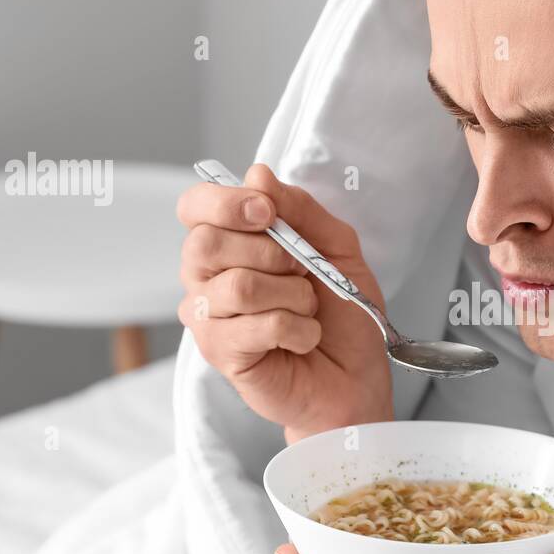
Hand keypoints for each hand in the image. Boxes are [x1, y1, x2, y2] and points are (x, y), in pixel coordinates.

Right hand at [177, 164, 393, 441]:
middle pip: (205, 244)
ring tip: (308, 311)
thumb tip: (257, 174)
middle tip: (301, 272)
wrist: (358, 378)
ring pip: (237, 287)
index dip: (226, 202)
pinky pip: (253, 326)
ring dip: (292, 296)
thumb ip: (300, 210)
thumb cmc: (344, 317)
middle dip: (269, 253)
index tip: (268, 213)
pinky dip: (295, 329)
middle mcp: (207, 279)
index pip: (195, 207)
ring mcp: (209, 319)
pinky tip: (305, 338)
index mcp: (230, 246)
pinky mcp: (221, 355)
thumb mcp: (337, 248)